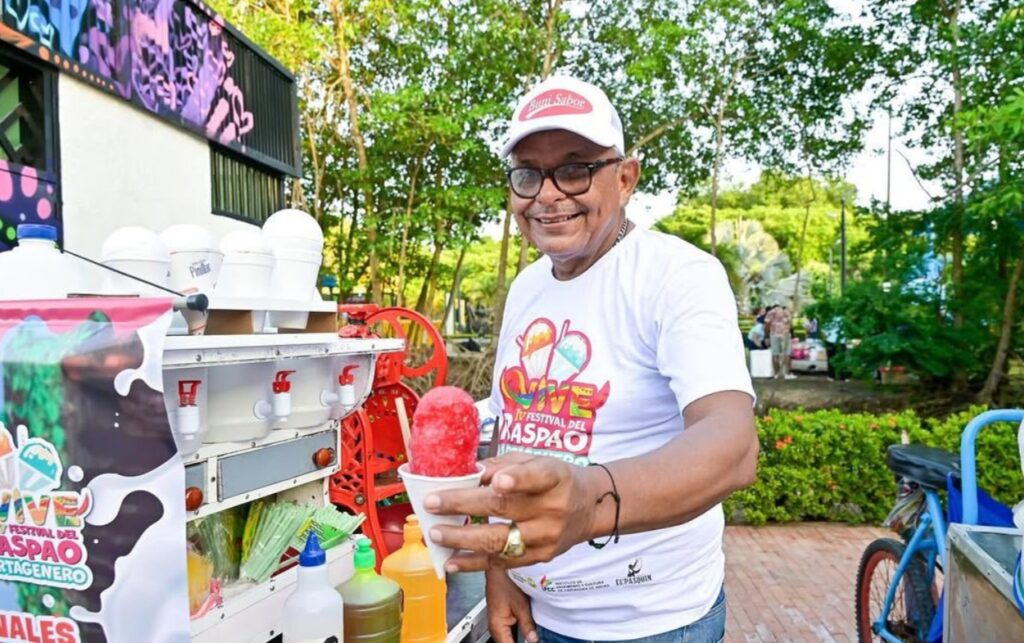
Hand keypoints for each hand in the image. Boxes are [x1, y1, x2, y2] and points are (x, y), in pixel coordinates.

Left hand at [424, 452, 603, 571]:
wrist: (589, 508)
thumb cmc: (556, 480)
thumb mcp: (536, 461)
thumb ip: (502, 465)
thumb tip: (465, 470)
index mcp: (554, 477)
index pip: (536, 477)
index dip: (516, 479)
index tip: (496, 481)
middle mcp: (552, 508)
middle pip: (505, 508)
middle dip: (463, 506)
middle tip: (433, 503)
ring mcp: (546, 537)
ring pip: (500, 542)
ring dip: (462, 539)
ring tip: (436, 533)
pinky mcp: (539, 558)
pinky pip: (502, 563)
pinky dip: (473, 563)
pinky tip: (451, 561)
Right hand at [487, 569, 538, 642]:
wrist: (498, 568)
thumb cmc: (505, 581)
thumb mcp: (521, 605)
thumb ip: (527, 625)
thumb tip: (533, 640)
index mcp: (497, 627)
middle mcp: (495, 627)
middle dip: (522, 641)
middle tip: (532, 636)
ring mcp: (498, 622)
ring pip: (509, 638)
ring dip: (520, 638)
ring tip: (530, 633)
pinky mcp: (502, 617)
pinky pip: (509, 631)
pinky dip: (518, 632)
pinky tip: (527, 630)